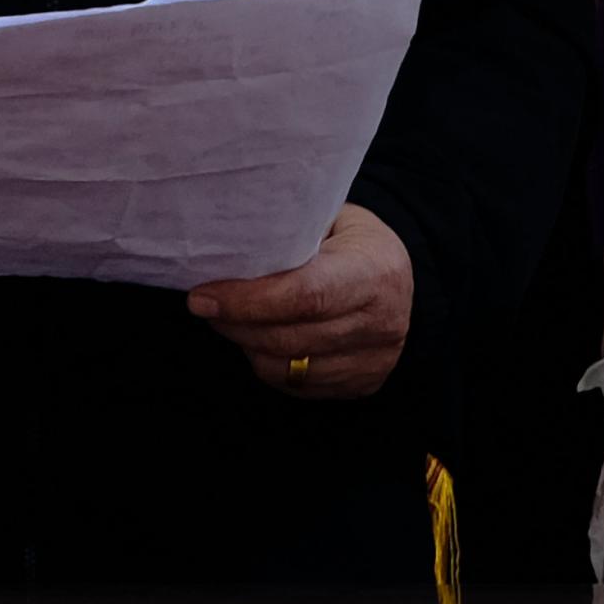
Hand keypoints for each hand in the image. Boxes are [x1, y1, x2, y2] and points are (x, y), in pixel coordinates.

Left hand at [187, 206, 414, 398]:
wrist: (401, 280)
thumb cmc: (353, 241)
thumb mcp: (333, 219)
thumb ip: (291, 231)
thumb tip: (224, 243)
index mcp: (376, 272)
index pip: (305, 296)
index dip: (248, 300)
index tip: (202, 296)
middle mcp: (383, 322)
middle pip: (289, 337)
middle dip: (235, 323)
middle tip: (203, 304)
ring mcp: (376, 359)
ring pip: (287, 367)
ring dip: (246, 345)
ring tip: (227, 317)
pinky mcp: (364, 384)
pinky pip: (297, 385)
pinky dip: (267, 363)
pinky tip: (256, 337)